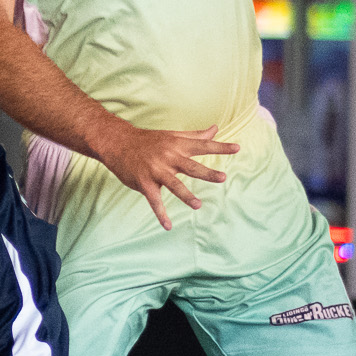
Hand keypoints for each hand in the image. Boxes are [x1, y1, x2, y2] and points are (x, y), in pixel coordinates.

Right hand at [95, 120, 236, 229]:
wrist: (117, 142)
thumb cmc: (148, 140)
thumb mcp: (172, 135)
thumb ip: (196, 135)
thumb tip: (216, 129)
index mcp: (177, 145)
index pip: (202, 145)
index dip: (220, 147)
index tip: (237, 148)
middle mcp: (168, 157)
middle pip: (190, 166)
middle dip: (207, 172)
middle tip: (223, 177)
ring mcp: (156, 170)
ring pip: (173, 184)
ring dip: (186, 196)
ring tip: (198, 205)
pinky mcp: (144, 183)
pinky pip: (154, 201)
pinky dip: (161, 214)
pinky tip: (168, 226)